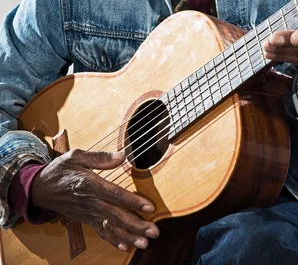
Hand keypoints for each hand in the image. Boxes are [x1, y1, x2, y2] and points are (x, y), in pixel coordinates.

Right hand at [31, 149, 158, 251]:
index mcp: (88, 184)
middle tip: (154, 231)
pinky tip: (126, 245)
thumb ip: (100, 157)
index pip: (114, 194)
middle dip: (136, 225)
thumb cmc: (61, 169)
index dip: (132, 201)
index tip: (149, 207)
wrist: (40, 188)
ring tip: (145, 242)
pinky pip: (100, 232)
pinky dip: (113, 240)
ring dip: (129, 236)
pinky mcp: (85, 219)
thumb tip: (121, 156)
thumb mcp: (77, 155)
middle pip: (116, 215)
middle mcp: (89, 202)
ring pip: (110, 227)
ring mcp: (87, 213)